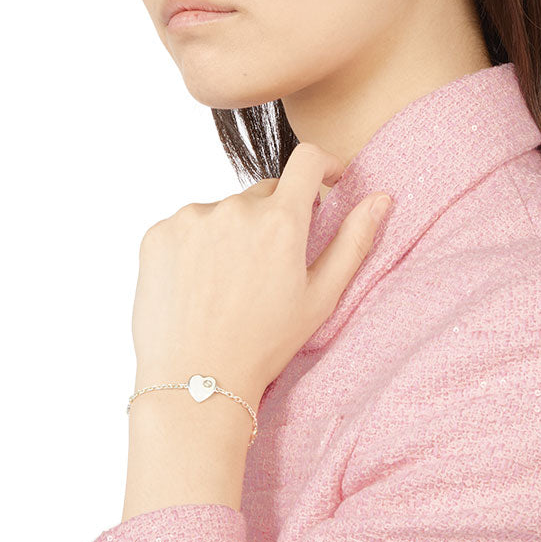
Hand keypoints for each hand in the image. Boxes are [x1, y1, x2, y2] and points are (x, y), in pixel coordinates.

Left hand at [130, 143, 391, 409]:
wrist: (195, 381)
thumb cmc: (264, 344)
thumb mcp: (321, 297)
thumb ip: (354, 240)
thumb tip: (381, 197)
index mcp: (281, 221)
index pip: (306, 159)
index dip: (323, 164)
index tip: (327, 179)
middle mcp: (234, 208)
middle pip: (264, 194)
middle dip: (274, 219)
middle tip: (268, 271)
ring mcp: (191, 218)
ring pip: (224, 211)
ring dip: (233, 233)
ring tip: (228, 286)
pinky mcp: (159, 233)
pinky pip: (188, 226)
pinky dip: (197, 245)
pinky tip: (198, 286)